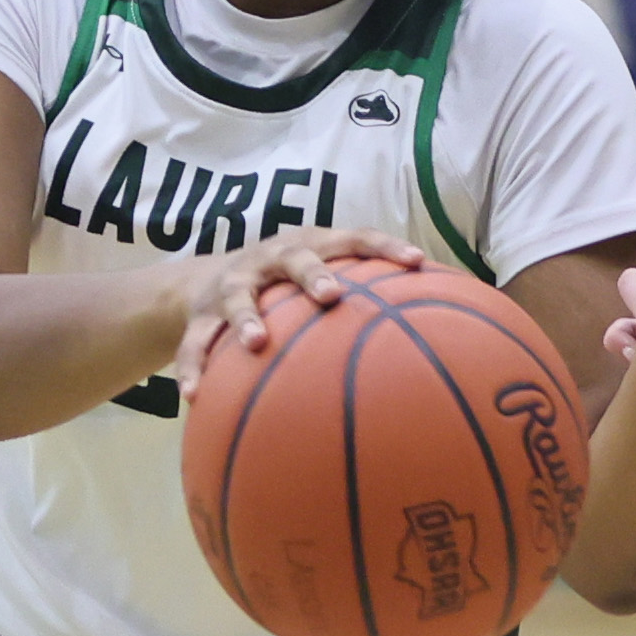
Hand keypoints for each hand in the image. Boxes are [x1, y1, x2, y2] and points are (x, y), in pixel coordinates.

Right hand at [171, 227, 428, 398]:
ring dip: (245, 319)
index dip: (385, 247)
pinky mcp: (200, 314)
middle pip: (293, 258)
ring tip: (257, 342)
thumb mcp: (324, 277)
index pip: (354, 238)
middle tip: (331, 295)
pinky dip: (194, 368)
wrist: (206, 279)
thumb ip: (371, 296)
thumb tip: (441, 331)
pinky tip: (195, 397)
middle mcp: (270, 259)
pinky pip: (195, 343)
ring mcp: (233, 284)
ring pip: (238, 298)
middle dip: (312, 274)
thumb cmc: (290, 284)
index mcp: (309, 246)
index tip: (416, 262)